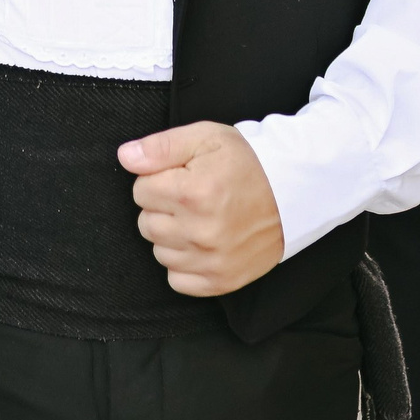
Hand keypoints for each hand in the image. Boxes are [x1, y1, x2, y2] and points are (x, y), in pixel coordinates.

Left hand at [119, 121, 284, 296]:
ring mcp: (211, 261)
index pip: (140, 191)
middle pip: (145, 223)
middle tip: (191, 198)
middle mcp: (200, 232)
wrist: (294, 192)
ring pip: (159, 252)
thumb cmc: (247, 162)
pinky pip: (177, 280)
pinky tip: (201, 244)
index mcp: (193, 194)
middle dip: (162, 208)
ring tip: (200, 219)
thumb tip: (125, 158)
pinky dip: (183, 264)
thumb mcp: (205, 138)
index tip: (181, 177)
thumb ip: (160, 146)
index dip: (158, 179)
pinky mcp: (221, 282)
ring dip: (172, 236)